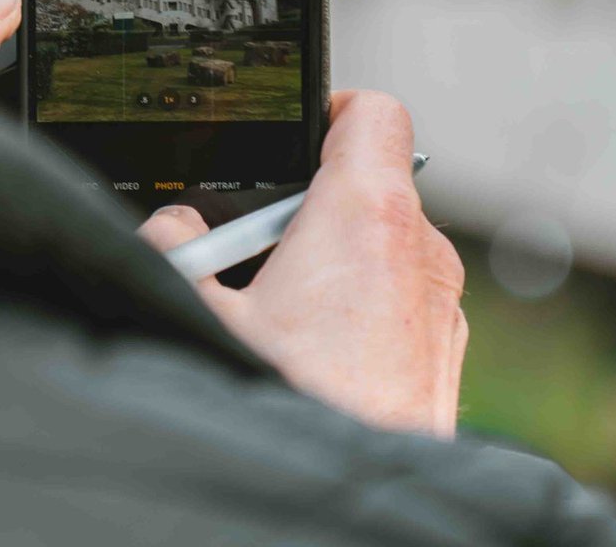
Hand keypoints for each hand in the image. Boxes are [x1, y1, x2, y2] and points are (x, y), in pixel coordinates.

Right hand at [140, 90, 467, 437]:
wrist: (340, 516)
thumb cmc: (289, 409)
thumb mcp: (193, 311)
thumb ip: (173, 245)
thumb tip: (173, 228)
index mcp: (366, 214)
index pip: (373, 112)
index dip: (330, 108)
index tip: (295, 131)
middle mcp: (418, 252)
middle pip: (366, 185)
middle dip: (305, 205)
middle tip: (250, 252)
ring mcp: (440, 308)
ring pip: (381, 248)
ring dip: (330, 263)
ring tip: (271, 317)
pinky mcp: (442, 358)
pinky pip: (398, 303)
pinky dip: (358, 310)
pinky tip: (308, 358)